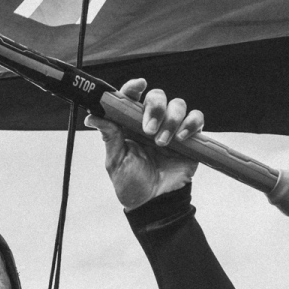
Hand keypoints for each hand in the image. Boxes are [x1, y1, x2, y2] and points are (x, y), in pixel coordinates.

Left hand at [85, 78, 204, 209]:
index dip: (134, 87)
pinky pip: (196, 119)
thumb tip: (92, 116)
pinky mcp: (189, 138)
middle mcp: (151, 121)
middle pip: (157, 96)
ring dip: (171, 120)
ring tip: (162, 143)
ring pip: (178, 105)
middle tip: (148, 130)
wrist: (154, 203)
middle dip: (155, 108)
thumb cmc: (131, 182)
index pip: (132, 97)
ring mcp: (171, 128)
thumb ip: (109, 136)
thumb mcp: (116, 160)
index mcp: (130, 124)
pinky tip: (181, 138)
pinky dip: (190, 123)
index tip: (138, 85)